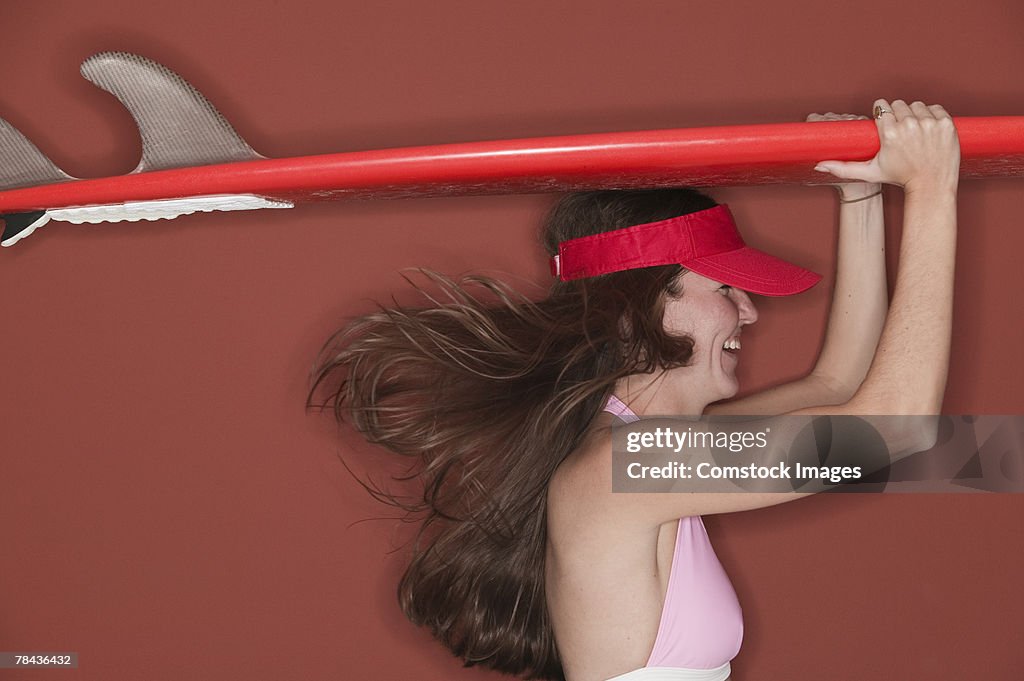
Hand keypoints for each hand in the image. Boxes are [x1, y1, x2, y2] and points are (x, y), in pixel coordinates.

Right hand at [813, 100, 960, 194]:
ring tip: (914, 132)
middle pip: (899, 104)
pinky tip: (928, 131)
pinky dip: (932, 116)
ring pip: (917, 105)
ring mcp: (930, 124)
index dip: (882, 114)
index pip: (882, 106)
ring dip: (915, 114)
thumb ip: (842, 167)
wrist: (931, 185)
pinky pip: (935, 108)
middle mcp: (910, 126)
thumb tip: (819, 165)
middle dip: (898, 115)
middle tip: (901, 132)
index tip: (885, 122)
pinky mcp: (946, 123)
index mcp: (889, 134)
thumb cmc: (899, 178)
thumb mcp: (870, 172)